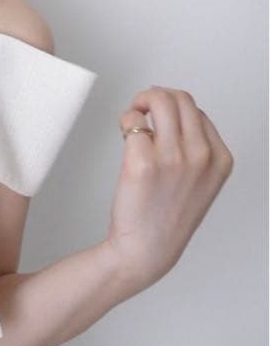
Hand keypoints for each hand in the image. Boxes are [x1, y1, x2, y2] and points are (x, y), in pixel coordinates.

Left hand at [105, 86, 233, 295]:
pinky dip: (126, 120)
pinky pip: (132, 120)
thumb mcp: (200, 181)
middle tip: (143, 109)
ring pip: (158, 100)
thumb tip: (173, 114)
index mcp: (219, 158)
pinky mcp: (142, 162)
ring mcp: (172, 157)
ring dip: (141, 102)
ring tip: (134, 118)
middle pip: (180, 98)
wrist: (147, 249)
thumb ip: (195, 149)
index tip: (159, 120)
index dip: (174, 110)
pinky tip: (124, 134)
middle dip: (157, 96)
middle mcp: (200, 155)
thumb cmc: (167, 217)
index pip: (198, 112)